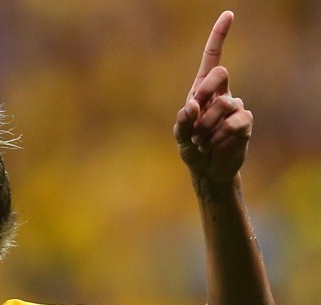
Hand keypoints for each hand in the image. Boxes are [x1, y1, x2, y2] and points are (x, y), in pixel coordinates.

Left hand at [173, 11, 252, 187]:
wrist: (206, 169)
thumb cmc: (191, 147)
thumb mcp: (179, 134)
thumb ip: (182, 120)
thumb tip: (192, 105)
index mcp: (202, 90)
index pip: (212, 58)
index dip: (219, 36)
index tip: (228, 14)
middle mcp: (222, 94)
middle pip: (220, 73)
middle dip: (204, 92)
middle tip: (193, 115)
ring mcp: (235, 107)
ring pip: (223, 105)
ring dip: (205, 128)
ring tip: (201, 140)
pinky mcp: (245, 123)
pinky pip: (233, 124)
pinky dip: (217, 138)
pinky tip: (213, 146)